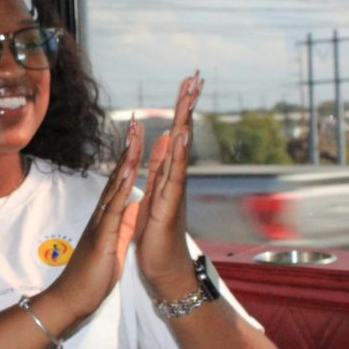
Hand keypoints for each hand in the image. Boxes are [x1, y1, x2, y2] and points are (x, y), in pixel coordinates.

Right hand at [45, 119, 143, 322]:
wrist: (72, 300)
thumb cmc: (91, 276)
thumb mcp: (113, 245)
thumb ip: (123, 224)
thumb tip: (133, 206)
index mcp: (107, 217)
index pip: (120, 183)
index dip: (130, 159)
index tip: (139, 138)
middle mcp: (101, 214)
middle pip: (116, 175)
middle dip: (127, 149)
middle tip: (136, 123)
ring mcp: (99, 223)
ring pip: (114, 185)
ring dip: (125, 160)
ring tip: (135, 137)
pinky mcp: (101, 236)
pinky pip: (113, 208)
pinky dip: (123, 188)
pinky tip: (131, 172)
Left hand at [133, 71, 203, 299]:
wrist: (164, 271)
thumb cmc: (158, 237)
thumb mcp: (154, 195)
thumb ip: (161, 168)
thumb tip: (167, 140)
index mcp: (167, 176)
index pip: (174, 135)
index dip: (179, 109)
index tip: (186, 82)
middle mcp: (174, 180)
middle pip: (182, 135)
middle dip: (186, 106)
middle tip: (194, 76)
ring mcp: (174, 192)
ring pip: (180, 150)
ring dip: (184, 122)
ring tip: (189, 96)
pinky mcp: (168, 207)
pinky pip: (173, 177)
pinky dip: (177, 155)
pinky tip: (179, 135)